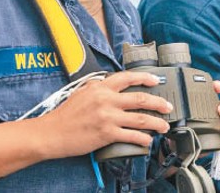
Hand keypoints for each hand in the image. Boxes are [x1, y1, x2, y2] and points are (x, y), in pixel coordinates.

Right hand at [37, 71, 172, 158]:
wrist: (51, 133)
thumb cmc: (65, 114)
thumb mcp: (81, 92)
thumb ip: (97, 86)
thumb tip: (107, 83)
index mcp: (100, 87)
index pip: (127, 77)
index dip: (145, 78)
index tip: (156, 81)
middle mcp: (106, 99)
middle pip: (140, 98)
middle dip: (158, 103)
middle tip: (168, 107)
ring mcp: (107, 117)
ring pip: (140, 118)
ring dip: (156, 123)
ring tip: (164, 126)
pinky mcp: (106, 133)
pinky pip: (130, 135)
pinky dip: (142, 139)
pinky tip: (147, 140)